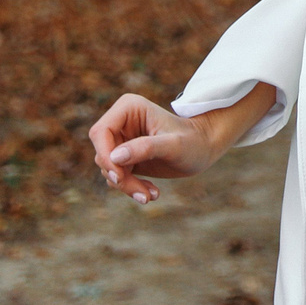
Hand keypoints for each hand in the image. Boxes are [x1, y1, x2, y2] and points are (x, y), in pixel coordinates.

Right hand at [87, 89, 241, 203]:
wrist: (205, 148)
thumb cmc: (194, 141)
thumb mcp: (173, 145)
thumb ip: (146, 148)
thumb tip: (115, 157)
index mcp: (129, 108)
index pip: (100, 133)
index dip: (106, 156)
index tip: (120, 176)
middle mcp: (121, 122)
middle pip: (102, 154)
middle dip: (119, 176)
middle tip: (141, 194)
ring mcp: (121, 140)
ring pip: (108, 169)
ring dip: (126, 185)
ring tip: (150, 196)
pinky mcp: (125, 157)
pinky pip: (116, 177)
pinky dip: (130, 187)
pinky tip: (152, 193)